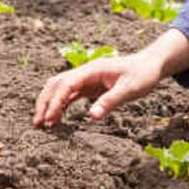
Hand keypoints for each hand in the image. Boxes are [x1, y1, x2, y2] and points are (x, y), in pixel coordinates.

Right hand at [32, 52, 163, 127]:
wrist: (151, 65)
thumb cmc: (142, 74)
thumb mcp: (130, 89)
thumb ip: (110, 101)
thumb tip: (92, 116)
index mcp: (92, 70)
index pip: (66, 84)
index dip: (55, 102)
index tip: (50, 119)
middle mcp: (86, 72)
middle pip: (57, 84)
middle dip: (45, 102)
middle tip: (38, 123)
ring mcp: (87, 79)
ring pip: (60, 89)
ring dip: (50, 104)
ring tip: (43, 124)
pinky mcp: (90, 86)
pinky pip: (70, 95)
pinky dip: (60, 106)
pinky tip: (57, 119)